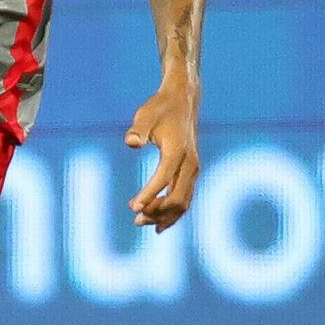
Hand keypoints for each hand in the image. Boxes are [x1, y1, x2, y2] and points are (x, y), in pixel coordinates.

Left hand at [124, 78, 200, 229]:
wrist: (182, 101)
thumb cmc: (160, 108)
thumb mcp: (145, 115)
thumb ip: (138, 129)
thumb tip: (131, 142)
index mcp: (178, 151)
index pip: (164, 178)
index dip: (149, 194)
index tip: (133, 207)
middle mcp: (190, 163)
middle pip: (178, 197)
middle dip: (157, 211)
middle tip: (135, 219)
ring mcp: (193, 169)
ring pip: (184, 201)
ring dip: (165, 215)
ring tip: (141, 222)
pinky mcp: (191, 172)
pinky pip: (185, 198)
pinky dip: (173, 211)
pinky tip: (158, 223)